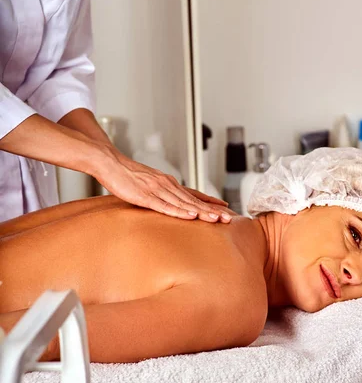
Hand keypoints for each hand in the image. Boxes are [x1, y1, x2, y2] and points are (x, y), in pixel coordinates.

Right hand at [93, 146, 231, 222]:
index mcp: (169, 183)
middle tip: (229, 218)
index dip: (210, 202)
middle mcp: (167, 184)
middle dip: (212, 210)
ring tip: (216, 219)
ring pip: (183, 203)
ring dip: (201, 212)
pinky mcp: (145, 196)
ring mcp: (157, 190)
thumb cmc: (127, 175)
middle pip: (193, 200)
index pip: (194, 194)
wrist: (110, 163)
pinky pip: (165, 206)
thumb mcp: (149, 184)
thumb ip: (161, 194)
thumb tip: (170, 204)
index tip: (225, 208)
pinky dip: (179, 211)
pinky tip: (190, 216)